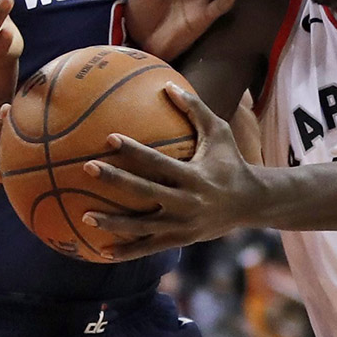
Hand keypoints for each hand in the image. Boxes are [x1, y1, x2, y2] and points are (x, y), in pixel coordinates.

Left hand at [80, 82, 262, 260]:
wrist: (251, 203)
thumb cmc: (231, 161)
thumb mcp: (219, 132)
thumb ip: (195, 109)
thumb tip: (167, 84)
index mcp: (194, 176)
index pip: (158, 162)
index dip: (133, 151)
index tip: (109, 138)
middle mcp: (187, 202)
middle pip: (144, 192)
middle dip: (115, 180)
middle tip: (88, 168)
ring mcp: (183, 225)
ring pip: (142, 227)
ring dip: (113, 223)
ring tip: (85, 217)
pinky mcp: (181, 240)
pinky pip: (150, 247)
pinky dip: (127, 251)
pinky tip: (103, 252)